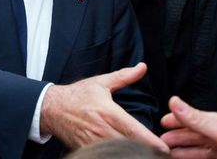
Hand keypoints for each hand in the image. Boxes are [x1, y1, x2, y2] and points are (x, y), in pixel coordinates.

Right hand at [39, 63, 168, 152]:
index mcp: (108, 112)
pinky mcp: (86, 149)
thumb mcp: (100, 82)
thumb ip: (124, 76)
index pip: (133, 129)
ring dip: (132, 154)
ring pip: (117, 153)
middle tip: (162, 155)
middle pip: (129, 145)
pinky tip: (126, 154)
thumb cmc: (77, 95)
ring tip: (147, 156)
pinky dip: (115, 155)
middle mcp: (101, 129)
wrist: (51, 108)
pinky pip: (103, 155)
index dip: (150, 140)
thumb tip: (142, 67)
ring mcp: (93, 142)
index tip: (164, 148)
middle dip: (145, 151)